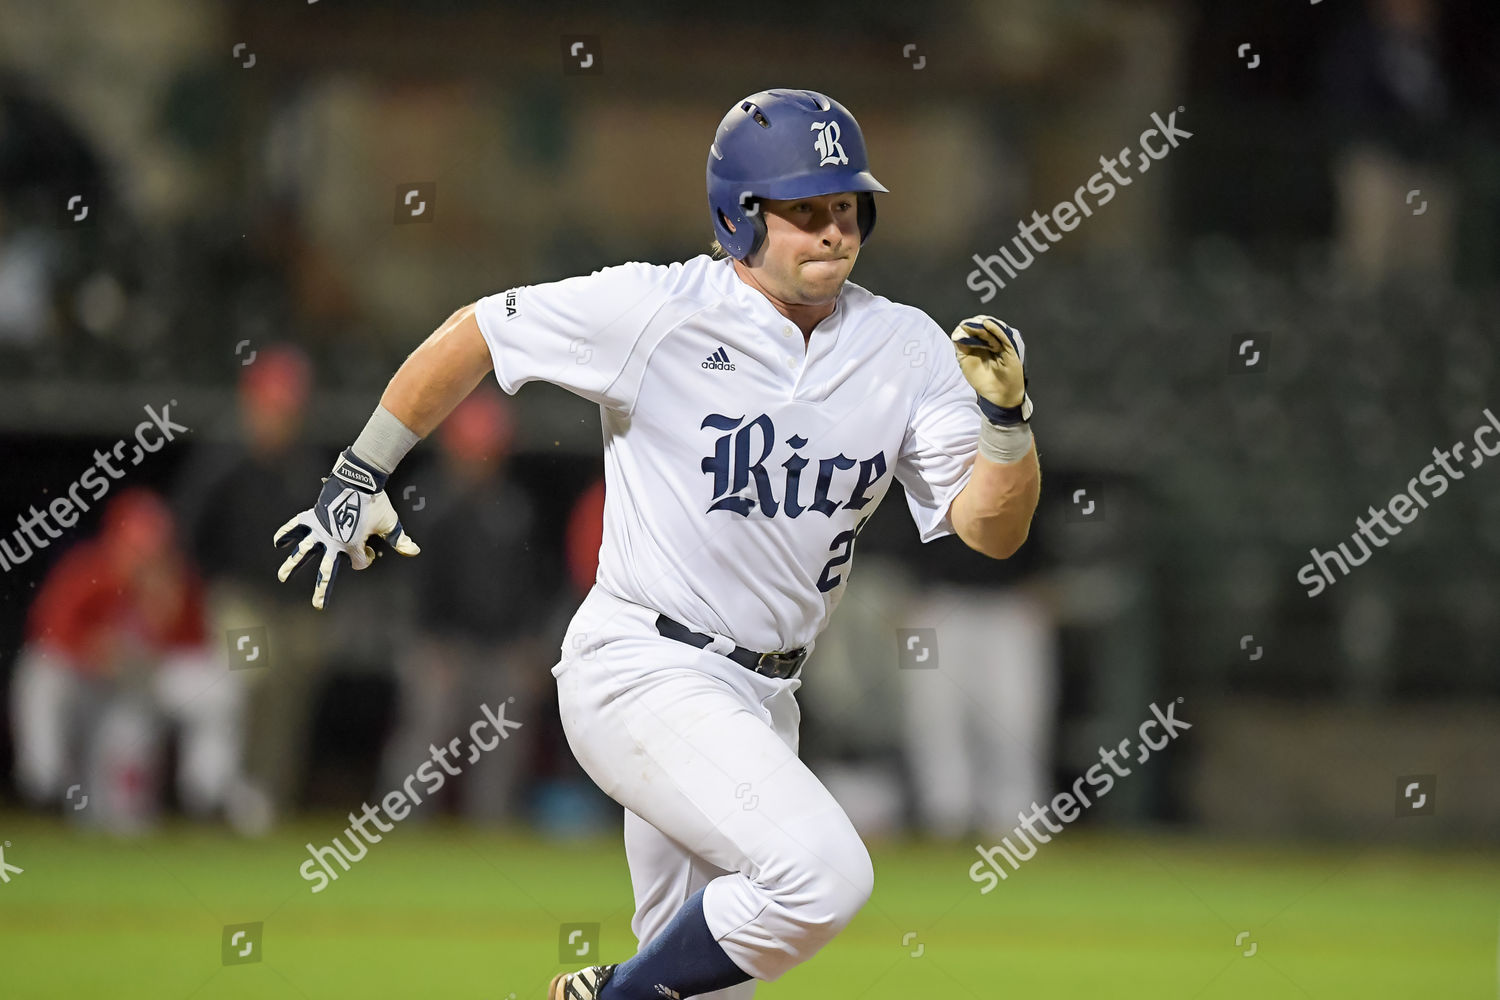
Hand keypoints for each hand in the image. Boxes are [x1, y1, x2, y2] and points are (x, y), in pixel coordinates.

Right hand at [273, 449, 419, 609]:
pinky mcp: (313, 517)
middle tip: (317, 604)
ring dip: (292, 565)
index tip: (370, 546)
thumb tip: (415, 551)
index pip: (359, 563)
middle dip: (323, 589)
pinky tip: (278, 543)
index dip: (367, 557)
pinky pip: (295, 526)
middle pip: (328, 571)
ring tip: (282, 577)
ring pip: (304, 552)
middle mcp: (334, 542)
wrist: (359, 479)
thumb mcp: (390, 523)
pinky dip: (286, 533)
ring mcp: (321, 530)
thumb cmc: (376, 502)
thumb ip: (399, 539)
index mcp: (353, 545)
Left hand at [951, 314, 1031, 423]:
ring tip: (975, 323)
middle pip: (984, 329)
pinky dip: (996, 329)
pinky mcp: (1010, 351)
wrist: (998, 395)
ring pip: (993, 331)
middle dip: (975, 325)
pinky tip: (987, 324)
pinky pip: (1003, 337)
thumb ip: (961, 349)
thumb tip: (956, 334)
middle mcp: (992, 344)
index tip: (961, 326)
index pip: (975, 331)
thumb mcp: (966, 363)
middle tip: (966, 324)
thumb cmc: (983, 380)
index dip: (968, 327)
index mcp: (981, 345)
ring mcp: (1001, 346)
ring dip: (983, 326)